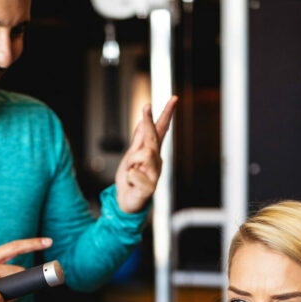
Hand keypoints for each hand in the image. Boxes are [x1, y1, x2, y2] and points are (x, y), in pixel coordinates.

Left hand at [115, 96, 177, 213]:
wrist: (127, 202)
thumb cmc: (130, 180)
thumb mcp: (130, 156)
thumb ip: (138, 141)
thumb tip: (143, 121)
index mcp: (152, 152)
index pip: (161, 130)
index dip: (167, 114)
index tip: (174, 99)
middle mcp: (156, 161)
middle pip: (153, 137)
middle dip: (148, 121)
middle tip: (146, 106)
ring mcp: (155, 174)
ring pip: (143, 155)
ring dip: (131, 163)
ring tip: (130, 172)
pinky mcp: (150, 187)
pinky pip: (135, 174)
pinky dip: (130, 178)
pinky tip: (133, 184)